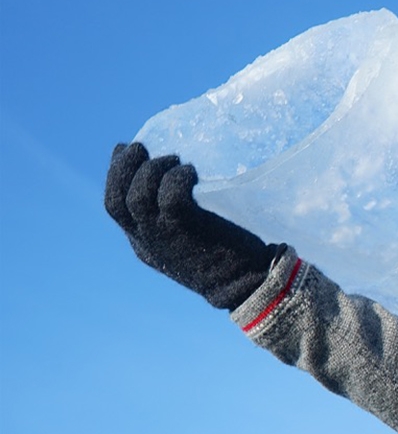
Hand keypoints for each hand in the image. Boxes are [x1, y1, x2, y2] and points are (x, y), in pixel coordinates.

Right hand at [105, 142, 276, 310]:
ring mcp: (164, 237)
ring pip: (138, 195)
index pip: (114, 205)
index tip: (124, 150)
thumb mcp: (189, 239)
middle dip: (122, 167)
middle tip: (141, 147)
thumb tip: (169, 176)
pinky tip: (192, 173)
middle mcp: (147, 241)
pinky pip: (170, 196)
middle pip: (116, 200)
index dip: (114, 174)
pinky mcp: (186, 230)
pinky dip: (177, 178)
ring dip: (153, 170)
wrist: (248, 286)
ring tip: (176, 161)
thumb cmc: (227, 258)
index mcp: (144, 244)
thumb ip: (173, 216)